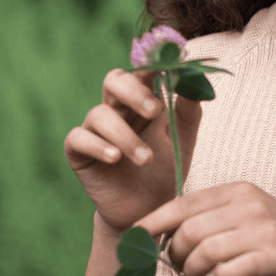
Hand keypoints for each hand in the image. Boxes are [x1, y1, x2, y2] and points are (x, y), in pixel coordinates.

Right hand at [64, 68, 201, 233]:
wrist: (148, 210)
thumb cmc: (165, 170)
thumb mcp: (182, 141)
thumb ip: (188, 111)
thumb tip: (197, 81)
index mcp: (141, 101)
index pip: (141, 72)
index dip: (150, 65)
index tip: (166, 67)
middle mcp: (116, 109)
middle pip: (114, 80)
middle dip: (133, 91)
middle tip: (154, 111)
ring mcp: (95, 129)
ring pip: (100, 114)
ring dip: (125, 135)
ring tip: (145, 159)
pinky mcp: (78, 152)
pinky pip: (78, 138)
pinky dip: (97, 146)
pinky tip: (114, 158)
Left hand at [134, 181, 275, 275]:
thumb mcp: (248, 215)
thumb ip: (213, 218)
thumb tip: (163, 234)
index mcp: (239, 191)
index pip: (183, 204)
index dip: (154, 223)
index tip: (135, 241)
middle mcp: (250, 205)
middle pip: (189, 230)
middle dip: (174, 255)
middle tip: (179, 269)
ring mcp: (264, 230)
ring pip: (205, 251)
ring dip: (191, 271)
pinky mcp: (274, 258)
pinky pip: (229, 271)